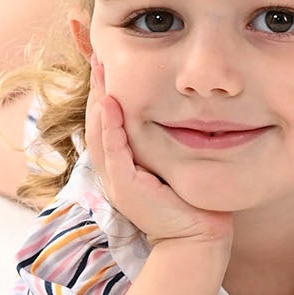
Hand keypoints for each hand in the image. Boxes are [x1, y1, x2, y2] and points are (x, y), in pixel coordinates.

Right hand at [85, 52, 233, 254]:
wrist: (196, 238)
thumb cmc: (190, 203)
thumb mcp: (173, 165)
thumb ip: (165, 143)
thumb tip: (179, 111)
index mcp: (122, 165)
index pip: (106, 123)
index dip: (103, 92)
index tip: (107, 63)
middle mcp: (114, 171)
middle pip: (96, 122)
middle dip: (97, 88)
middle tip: (98, 56)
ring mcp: (117, 181)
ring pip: (99, 133)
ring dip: (98, 100)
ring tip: (100, 70)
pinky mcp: (126, 188)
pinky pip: (114, 152)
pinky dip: (111, 127)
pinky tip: (111, 104)